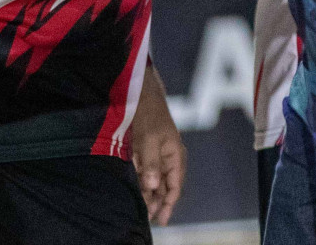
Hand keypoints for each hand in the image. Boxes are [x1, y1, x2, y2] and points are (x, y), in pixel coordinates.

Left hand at [128, 65, 185, 224]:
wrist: (141, 95)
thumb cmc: (149, 115)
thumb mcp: (149, 140)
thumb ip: (151, 164)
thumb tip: (152, 186)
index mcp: (175, 154)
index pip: (175, 184)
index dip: (169, 202)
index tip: (161, 218)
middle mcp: (169, 157)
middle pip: (167, 185)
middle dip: (160, 202)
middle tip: (150, 220)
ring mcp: (158, 155)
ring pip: (156, 181)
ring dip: (151, 195)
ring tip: (144, 211)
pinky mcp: (146, 152)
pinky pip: (147, 173)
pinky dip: (144, 185)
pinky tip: (139, 194)